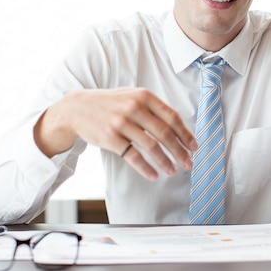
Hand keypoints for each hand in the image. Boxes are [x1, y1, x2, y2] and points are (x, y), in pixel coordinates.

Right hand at [34, 88, 196, 180]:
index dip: (185, 134)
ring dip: (165, 161)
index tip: (194, 147)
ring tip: (173, 171)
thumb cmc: (110, 103)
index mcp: (144, 96)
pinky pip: (133, 156)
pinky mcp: (110, 138)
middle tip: (188, 163)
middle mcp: (134, 108)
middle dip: (180, 151)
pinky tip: (154, 175)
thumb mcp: (132, 96)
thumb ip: (153, 107)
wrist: (77, 108)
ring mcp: (121, 123)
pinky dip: (146, 168)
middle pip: (164, 133)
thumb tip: (179, 127)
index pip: (172, 117)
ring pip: (151, 146)